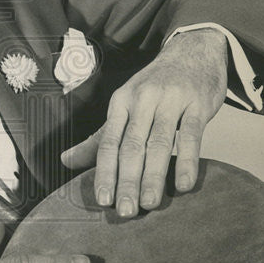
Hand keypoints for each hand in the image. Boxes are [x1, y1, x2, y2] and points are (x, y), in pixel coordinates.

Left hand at [61, 28, 227, 217]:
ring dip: (154, 175)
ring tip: (150, 203)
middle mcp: (143, 100)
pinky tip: (184, 185)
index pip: (108, 142)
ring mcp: (171, 101)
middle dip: (127, 180)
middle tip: (125, 211)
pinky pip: (192, 136)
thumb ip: (99, 137)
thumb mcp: (124, 104)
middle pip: (132, 146)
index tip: (103, 200)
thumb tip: (65, 161)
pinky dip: (188, 161)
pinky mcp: (198, 104)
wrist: (193, 51)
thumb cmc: (155, 86)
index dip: (104, 171)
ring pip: (160, 143)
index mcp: (120, 102)